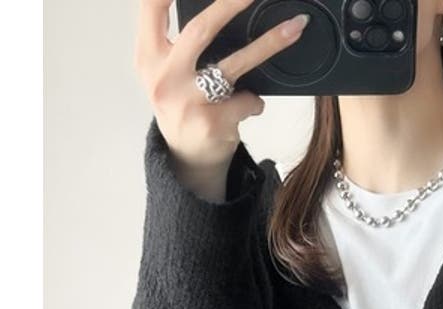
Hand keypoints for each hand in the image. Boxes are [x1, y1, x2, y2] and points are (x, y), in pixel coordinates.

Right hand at [134, 0, 310, 176]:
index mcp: (148, 56)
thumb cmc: (183, 106)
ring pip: (234, 65)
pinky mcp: (212, 123)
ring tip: (294, 28)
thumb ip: (178, 40)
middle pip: (200, 30)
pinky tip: (250, 105)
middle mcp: (163, 77)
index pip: (152, 7)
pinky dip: (255, 101)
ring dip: (269, 44)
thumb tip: (224, 7)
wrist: (188, 159)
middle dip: (231, 4)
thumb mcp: (167, 72)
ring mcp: (188, 102)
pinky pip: (247, 100)